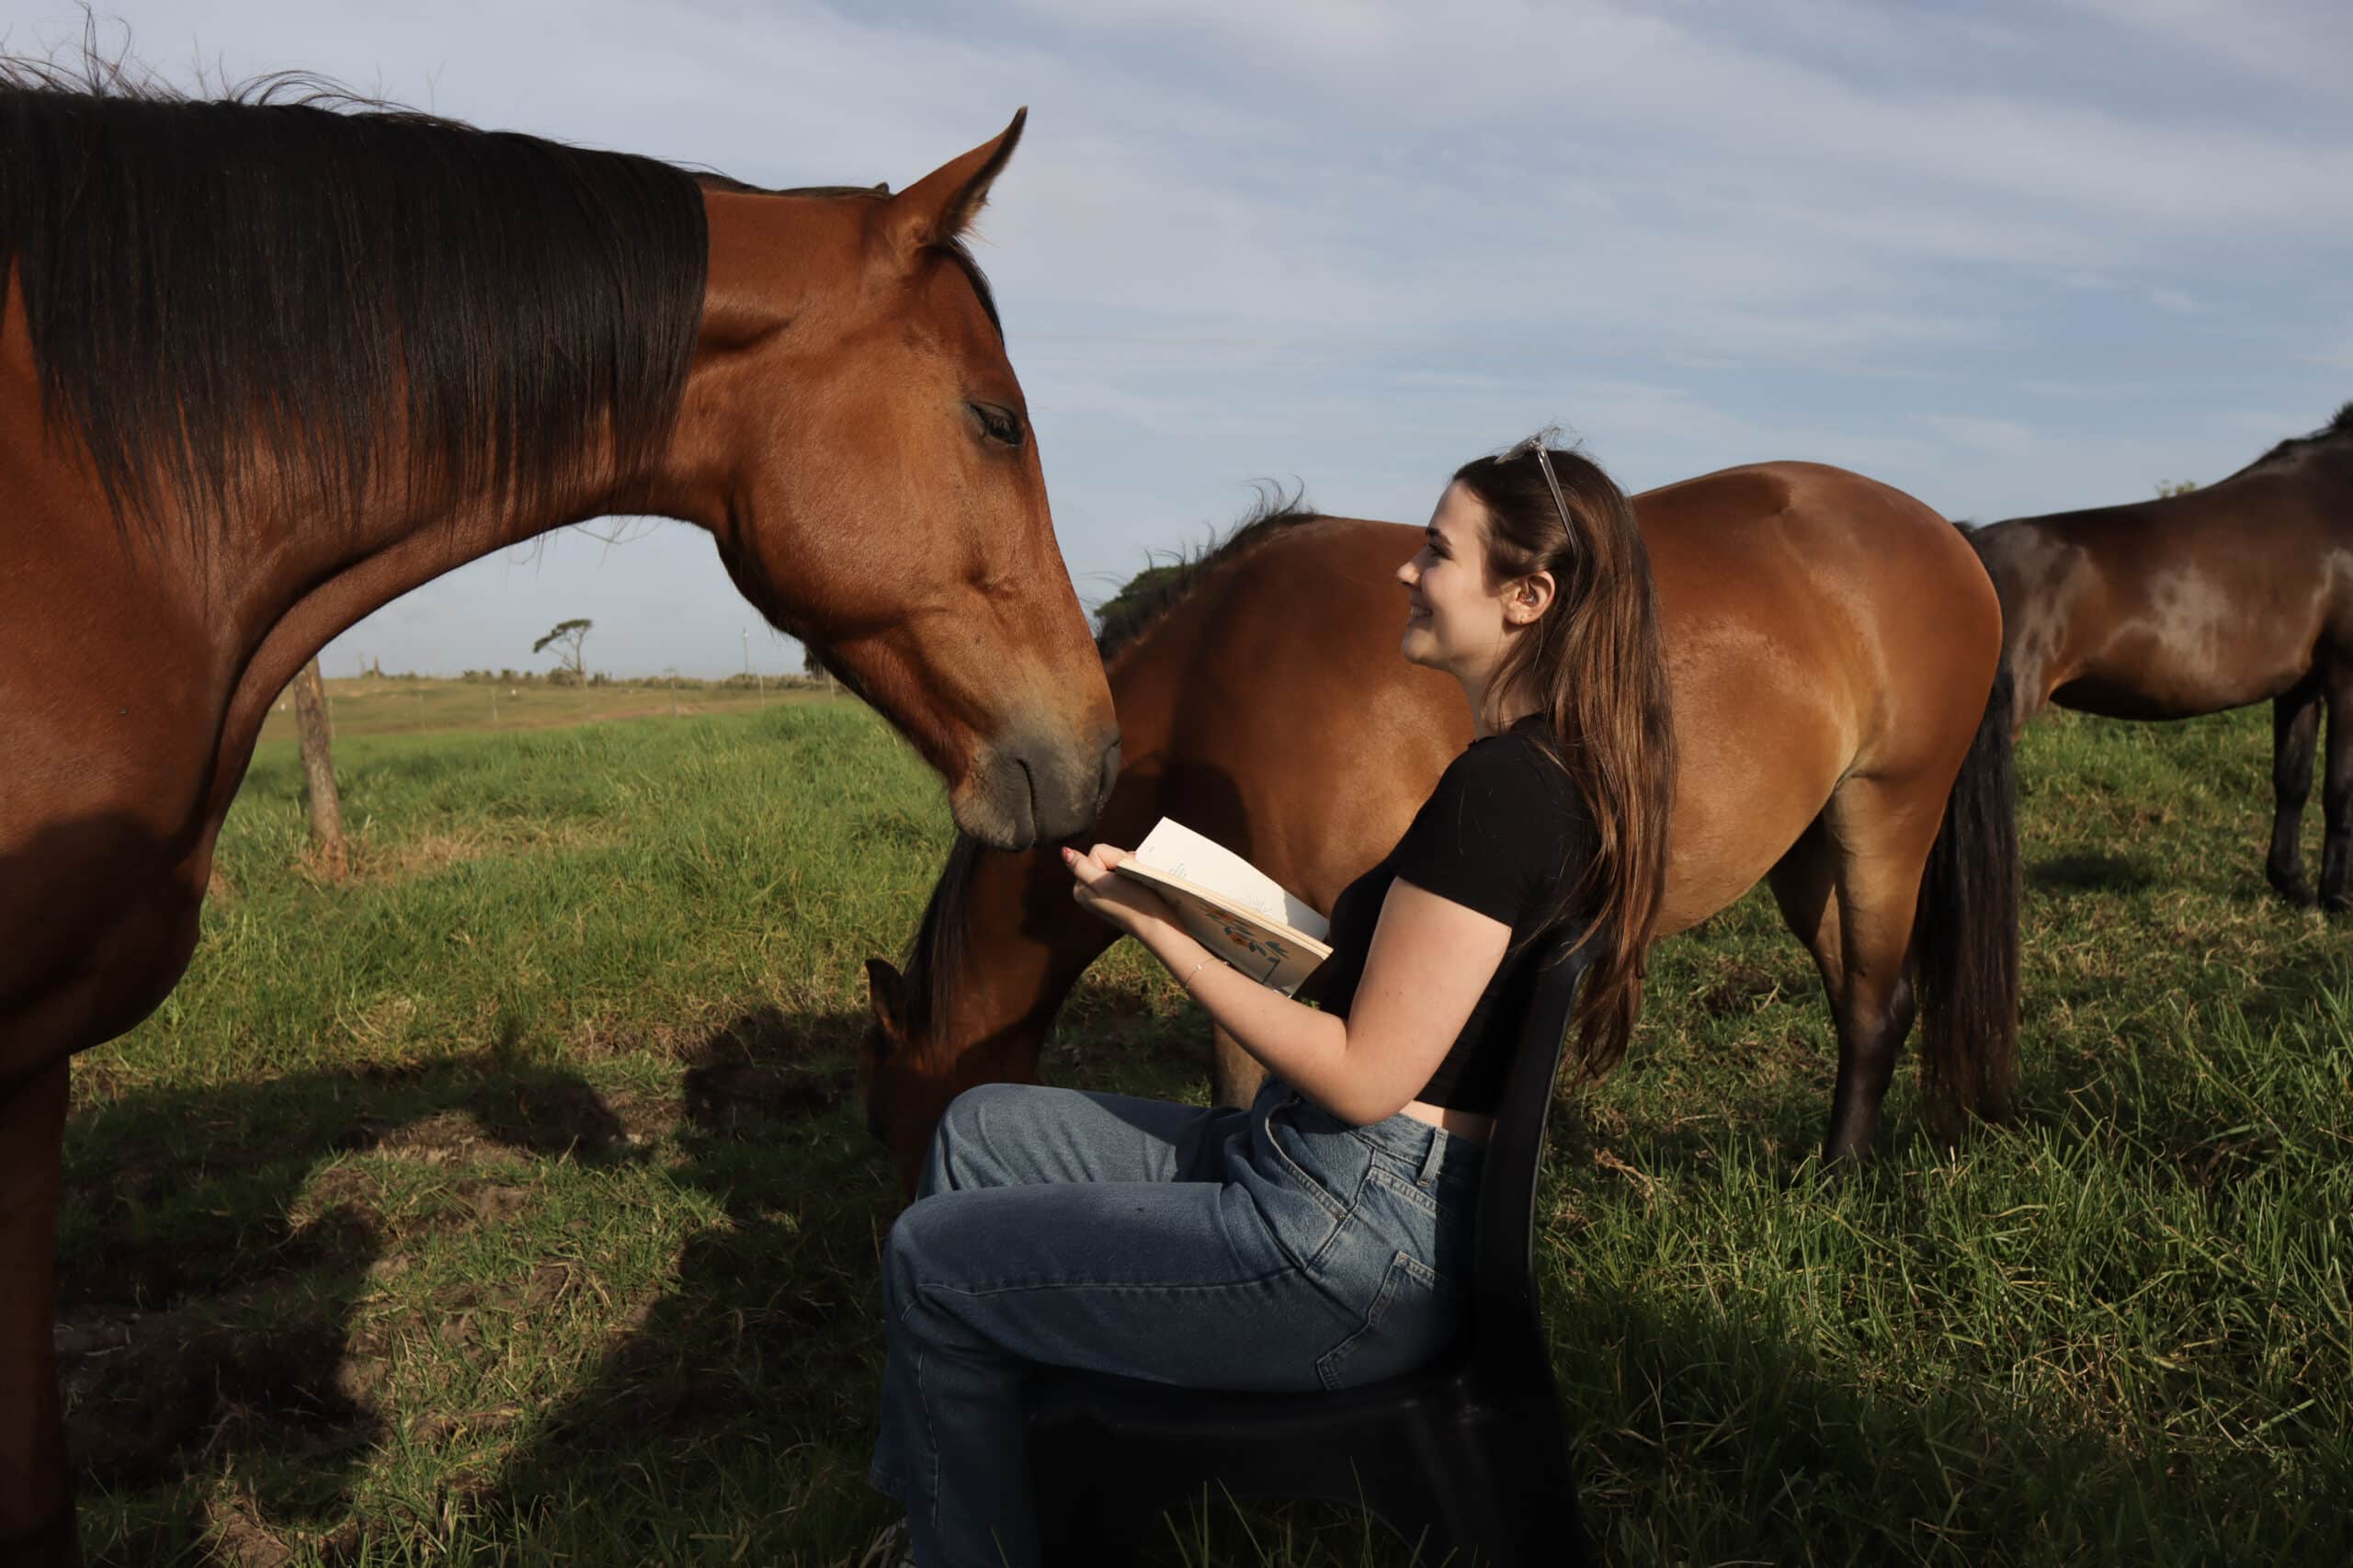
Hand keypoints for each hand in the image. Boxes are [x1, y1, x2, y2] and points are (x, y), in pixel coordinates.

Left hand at [1062, 843, 1177, 938]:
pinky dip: (1135, 870)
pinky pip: (1126, 870)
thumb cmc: (1131, 903)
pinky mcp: (1121, 892)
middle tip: (1131, 878)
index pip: (1097, 852)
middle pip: (1106, 855)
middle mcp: (1091, 888)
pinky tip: (1140, 881)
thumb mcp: (1102, 883)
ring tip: (1137, 881)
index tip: (1121, 874)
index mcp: (1082, 887)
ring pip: (1118, 860)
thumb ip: (1081, 867)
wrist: (1157, 923)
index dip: (1113, 857)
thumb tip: (1064, 851)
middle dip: (1122, 861)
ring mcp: (1107, 890)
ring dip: (1130, 866)